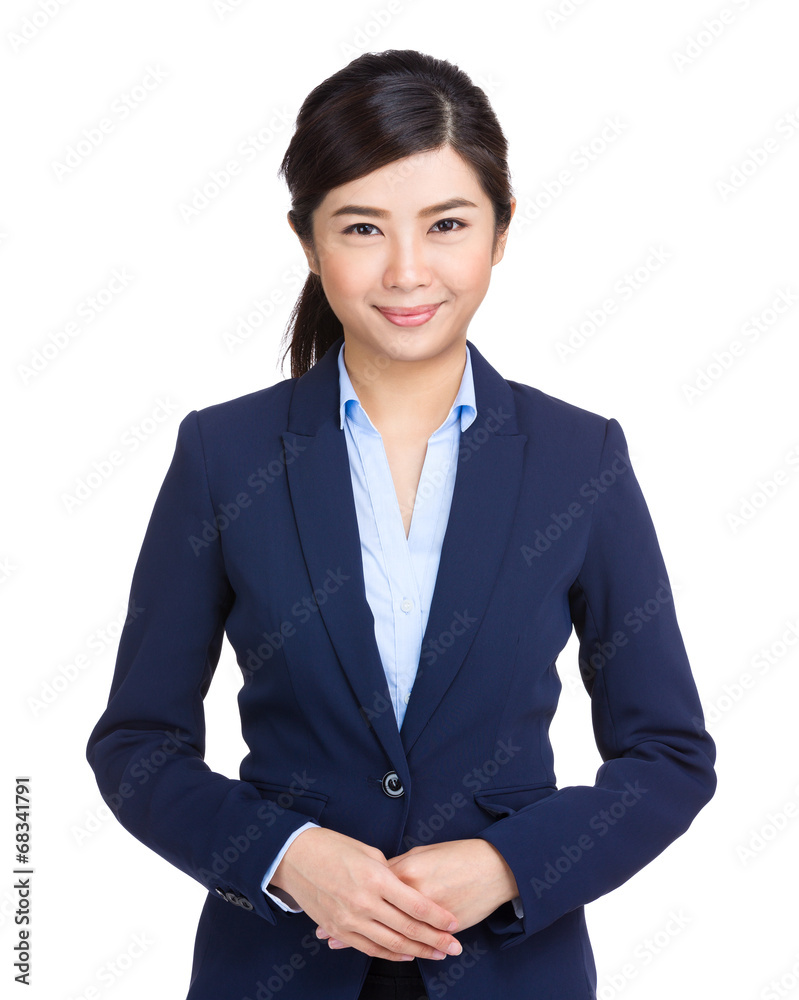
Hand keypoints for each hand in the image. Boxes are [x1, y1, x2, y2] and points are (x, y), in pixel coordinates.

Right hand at [269, 827, 462, 961]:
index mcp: (375, 878)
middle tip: (454, 947)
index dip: (438, 917)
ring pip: (391, 944)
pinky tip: (406, 955)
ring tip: (437, 955)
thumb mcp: (368, 852)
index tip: (455, 923)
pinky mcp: (338, 930)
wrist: (294, 857)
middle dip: (435, 940)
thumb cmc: (332, 847)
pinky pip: (369, 949)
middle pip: (408, 928)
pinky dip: (390, 955)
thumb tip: (407, 888)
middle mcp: (364, 902)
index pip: (416, 904)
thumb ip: (390, 873)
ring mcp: (350, 919)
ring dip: (417, 952)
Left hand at [316, 839, 518, 947]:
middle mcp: (411, 894)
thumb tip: (380, 876)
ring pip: (390, 933)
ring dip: (363, 941)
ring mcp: (425, 914)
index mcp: (405, 872)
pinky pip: (412, 939)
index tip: (329, 907)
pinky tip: (384, 951)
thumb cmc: (458, 856)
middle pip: (374, 914)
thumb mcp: (423, 854)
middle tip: (328, 937)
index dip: (348, 900)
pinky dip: (396, 947)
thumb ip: (398, 868)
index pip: (370, 888)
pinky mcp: (439, 929)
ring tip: (341, 944)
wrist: (493, 866)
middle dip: (349, 928)